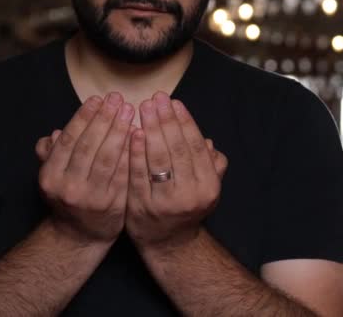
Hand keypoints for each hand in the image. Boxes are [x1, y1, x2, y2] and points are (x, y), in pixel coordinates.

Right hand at [35, 93, 134, 243]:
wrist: (79, 236)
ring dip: (119, 132)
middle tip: (118, 99)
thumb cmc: (68, 198)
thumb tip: (53, 133)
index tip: (97, 99)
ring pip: (107, 158)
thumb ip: (52, 155)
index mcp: (50, 175)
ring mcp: (91, 197)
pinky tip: (138, 136)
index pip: (69, 140)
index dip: (84, 117)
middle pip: (89, 146)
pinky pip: (123, 173)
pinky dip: (130, 153)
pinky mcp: (112, 204)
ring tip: (129, 111)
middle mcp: (68, 187)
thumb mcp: (53, 177)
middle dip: (104, 119)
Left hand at [126, 92, 227, 249]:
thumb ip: (211, 164)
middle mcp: (190, 195)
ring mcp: (165, 202)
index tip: (174, 102)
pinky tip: (132, 133)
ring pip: (158, 160)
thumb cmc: (186, 206)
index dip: (185, 122)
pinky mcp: (141, 207)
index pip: (195, 147)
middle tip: (156, 98)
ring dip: (150, 130)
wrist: (168, 243)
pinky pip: (138, 174)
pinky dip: (135, 153)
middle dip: (166, 120)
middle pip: (177, 149)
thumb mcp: (205, 187)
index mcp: (209, 187)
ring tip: (143, 108)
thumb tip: (207, 141)